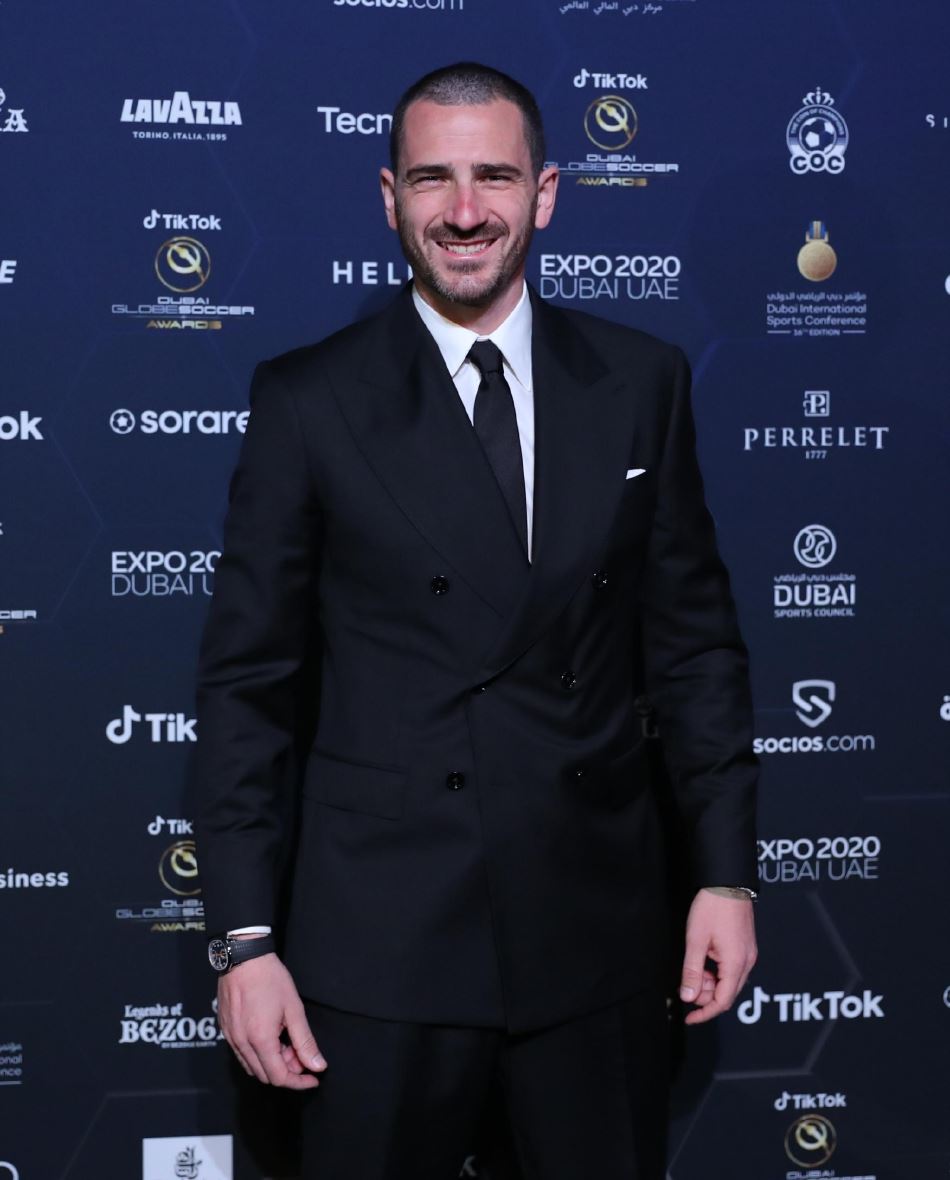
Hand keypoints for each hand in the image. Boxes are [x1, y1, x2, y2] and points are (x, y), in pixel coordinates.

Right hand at [217, 952, 327, 1087]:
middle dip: (287, 1070)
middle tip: (301, 1052)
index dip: (299, 1082)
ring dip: (272, 1062)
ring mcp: (231, 1037)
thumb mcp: (294, 1009)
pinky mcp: (225, 1029)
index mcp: (260, 1040)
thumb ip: (305, 1041)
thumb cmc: (270, 978)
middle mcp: (242, 1043)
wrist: (243, 957)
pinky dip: (258, 1053)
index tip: (313, 1077)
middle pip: (265, 1076)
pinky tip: (270, 1035)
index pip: (279, 1078)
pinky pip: (242, 1053)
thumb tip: (317, 1065)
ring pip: (252, 1066)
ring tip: (286, 1041)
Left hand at [679, 888, 756, 1024]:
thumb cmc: (713, 907)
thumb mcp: (696, 941)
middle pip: (728, 993)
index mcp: (736, 964)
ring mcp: (748, 954)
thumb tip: (689, 996)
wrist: (727, 882)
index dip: (705, 1013)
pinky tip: (705, 961)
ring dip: (711, 983)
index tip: (689, 1017)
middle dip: (706, 996)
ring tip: (695, 969)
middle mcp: (747, 962)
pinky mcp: (745, 946)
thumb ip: (693, 971)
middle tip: (688, 985)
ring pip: (730, 981)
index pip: (723, 1001)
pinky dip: (718, 972)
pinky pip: (732, 969)